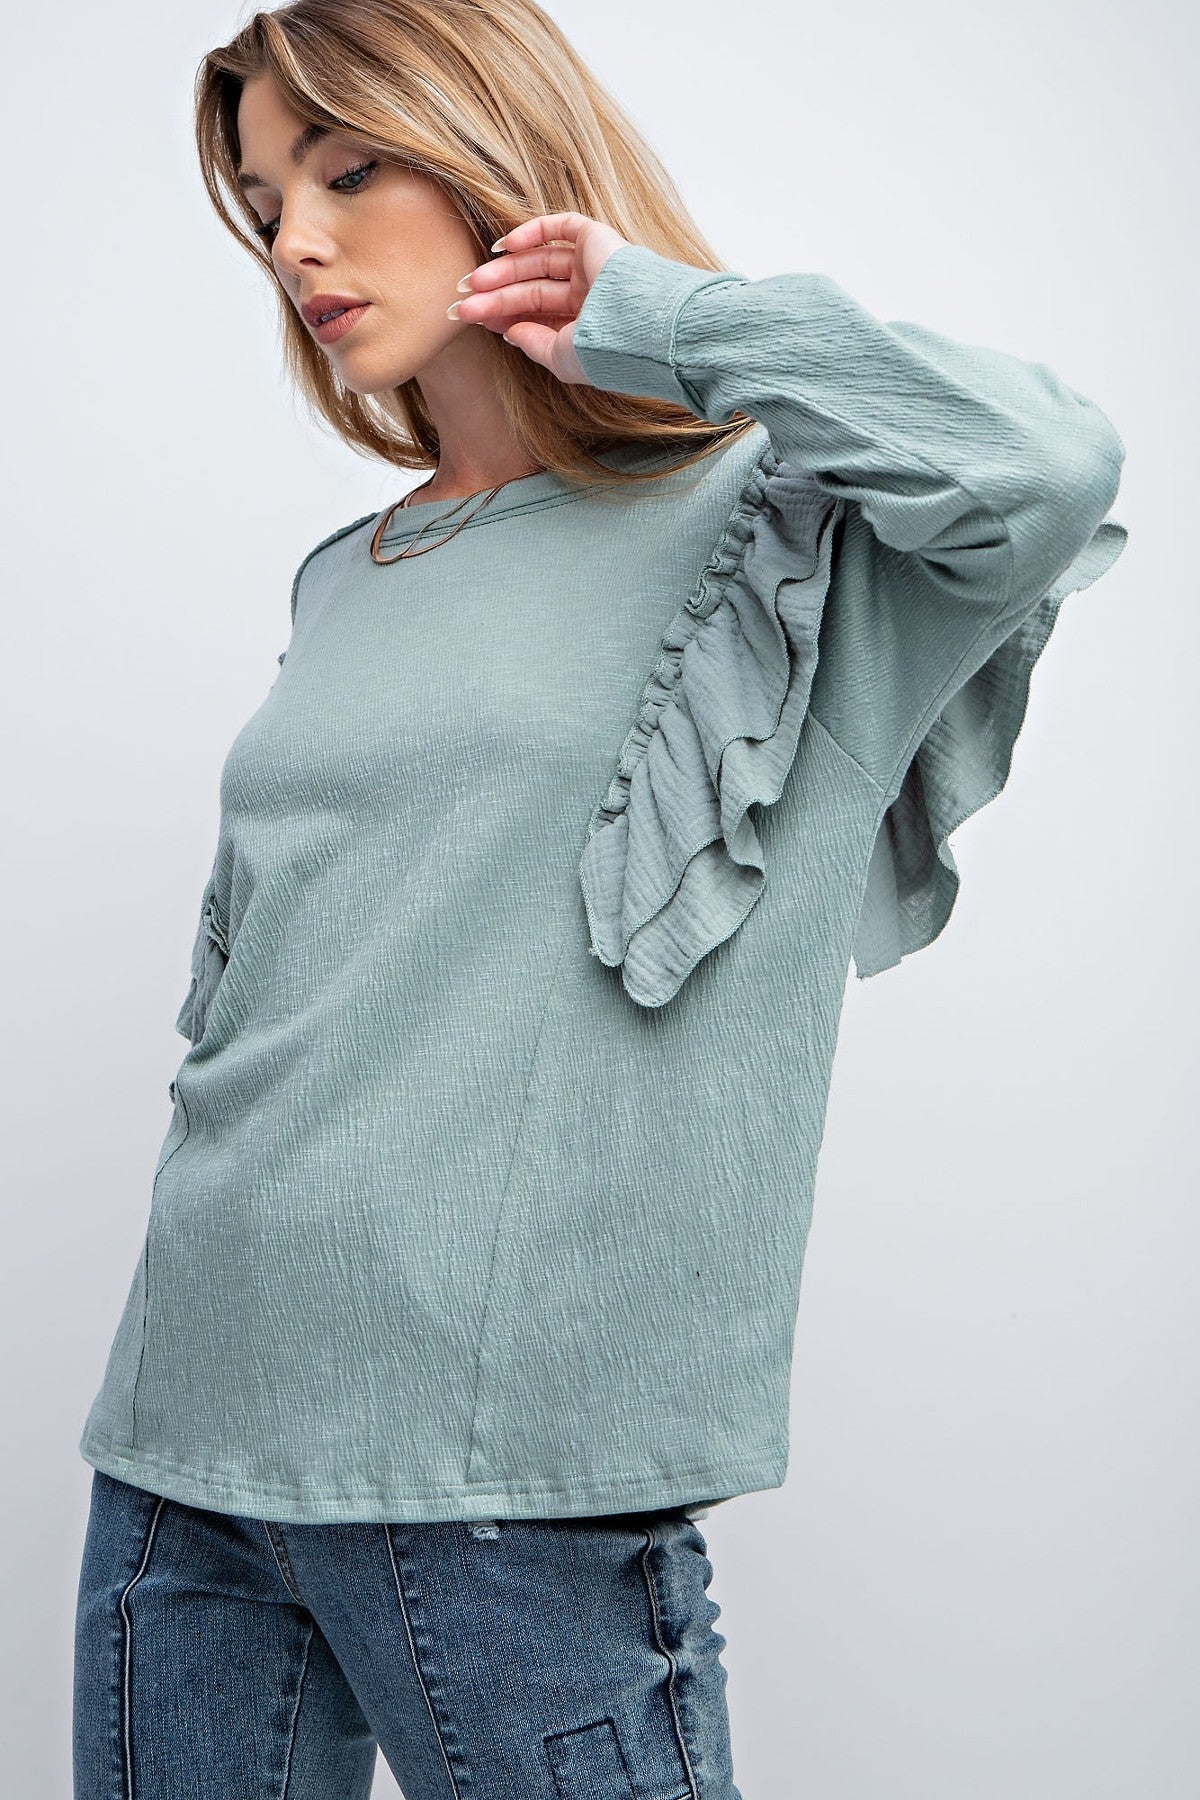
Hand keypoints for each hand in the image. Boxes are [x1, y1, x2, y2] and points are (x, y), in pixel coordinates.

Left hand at [448, 211, 630, 384]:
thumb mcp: (561, 358)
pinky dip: (532, 232)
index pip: (536, 315)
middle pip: (532, 289)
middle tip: (464, 301)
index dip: (503, 315)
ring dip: (505, 270)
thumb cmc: (606, 351)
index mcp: (585, 325)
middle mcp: (589, 295)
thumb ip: (534, 344)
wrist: (639, 326)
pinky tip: (503, 246)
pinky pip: (560, 228)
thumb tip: (510, 332)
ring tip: (474, 282)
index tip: (476, 319)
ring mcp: (593, 266)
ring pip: (539, 261)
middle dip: (496, 295)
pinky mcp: (598, 240)